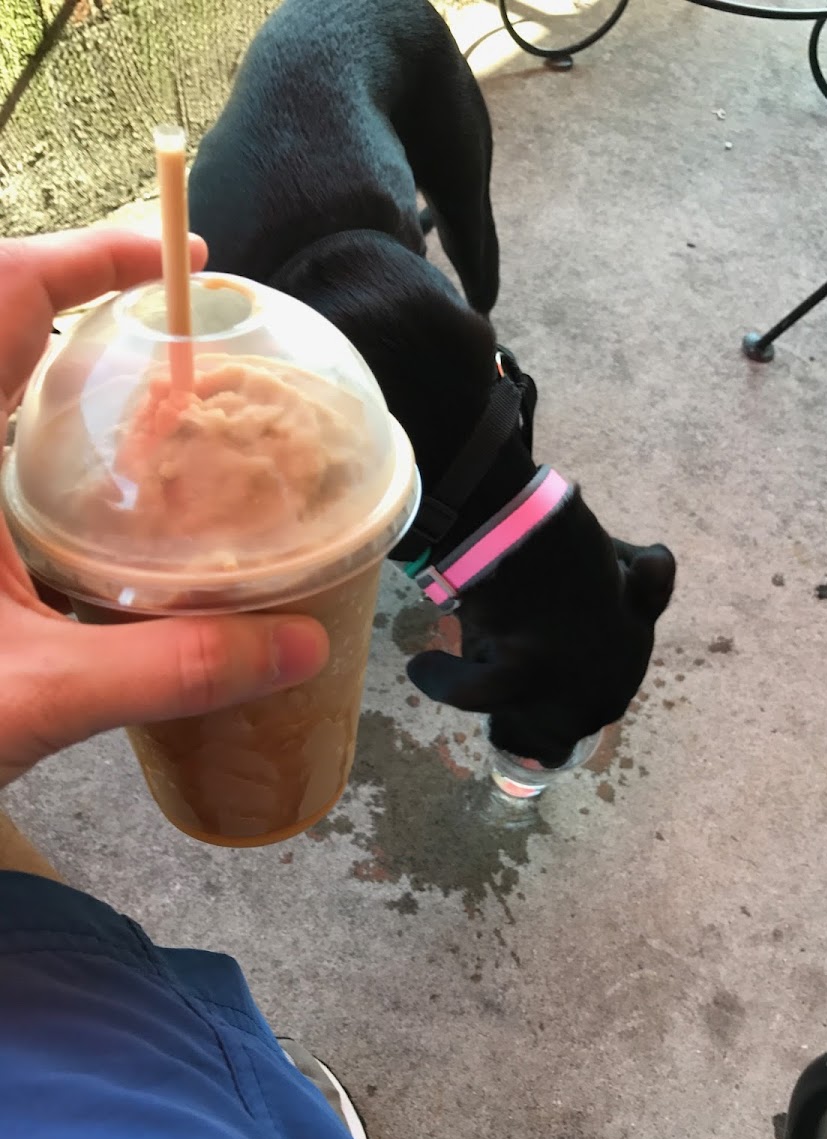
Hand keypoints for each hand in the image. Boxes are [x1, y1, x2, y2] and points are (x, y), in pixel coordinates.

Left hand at [0, 228, 328, 787]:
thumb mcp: (40, 698)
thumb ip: (168, 671)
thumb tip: (300, 645)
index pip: (5, 300)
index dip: (87, 257)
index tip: (181, 260)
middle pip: (6, 324)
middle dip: (93, 301)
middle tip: (189, 326)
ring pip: (3, 382)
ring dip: (75, 364)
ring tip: (167, 387)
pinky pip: (3, 441)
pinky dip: (57, 426)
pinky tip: (113, 477)